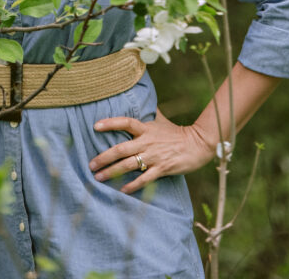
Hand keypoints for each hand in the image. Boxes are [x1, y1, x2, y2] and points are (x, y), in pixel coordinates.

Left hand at [88, 109, 214, 194]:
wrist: (197, 144)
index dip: (110, 123)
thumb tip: (142, 99)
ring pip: (129, 165)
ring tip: (99, 178)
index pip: (125, 122)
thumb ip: (149, 113)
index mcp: (146, 128)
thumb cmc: (176, 133)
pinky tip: (122, 190)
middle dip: (104, 157)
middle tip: (91, 164)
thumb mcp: (161, 120)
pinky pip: (144, 179)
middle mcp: (147, 142)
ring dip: (112, 172)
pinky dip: (132, 185)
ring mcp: (154, 156)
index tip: (95, 126)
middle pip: (121, 149)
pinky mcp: (162, 169)